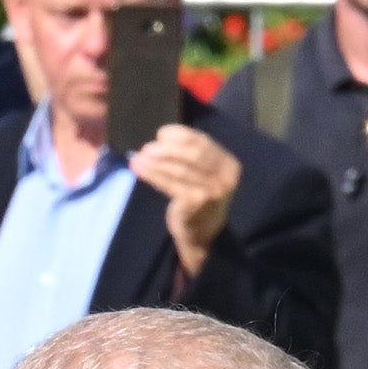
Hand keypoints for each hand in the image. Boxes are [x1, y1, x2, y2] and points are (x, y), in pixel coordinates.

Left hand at [124, 112, 236, 267]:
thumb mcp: (203, 175)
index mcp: (229, 164)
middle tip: (146, 147)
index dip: (181, 134)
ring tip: (138, 158)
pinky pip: (171, 184)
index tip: (161, 133)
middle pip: (192, 154)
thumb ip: (193, 156)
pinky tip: (140, 170)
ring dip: (156, 162)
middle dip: (167, 148)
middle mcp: (225, 176)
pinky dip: (153, 175)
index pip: (204, 142)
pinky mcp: (197, 202)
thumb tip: (162, 136)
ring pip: (179, 169)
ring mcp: (213, 190)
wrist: (202, 235)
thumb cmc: (199, 201)